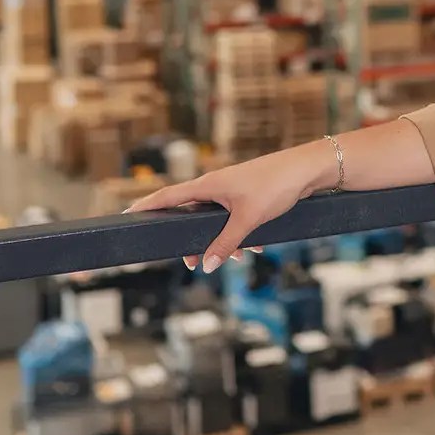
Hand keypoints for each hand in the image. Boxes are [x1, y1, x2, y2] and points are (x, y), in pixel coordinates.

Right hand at [126, 142, 328, 272]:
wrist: (308, 170)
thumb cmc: (276, 185)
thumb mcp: (248, 219)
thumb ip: (226, 243)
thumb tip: (206, 265)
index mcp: (208, 185)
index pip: (168, 196)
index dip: (146, 206)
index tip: (126, 215)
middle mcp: (215, 185)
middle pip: (189, 214)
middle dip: (190, 239)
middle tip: (189, 261)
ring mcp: (231, 189)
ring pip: (213, 219)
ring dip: (218, 240)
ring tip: (229, 259)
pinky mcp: (247, 195)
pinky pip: (232, 218)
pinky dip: (237, 234)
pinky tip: (252, 248)